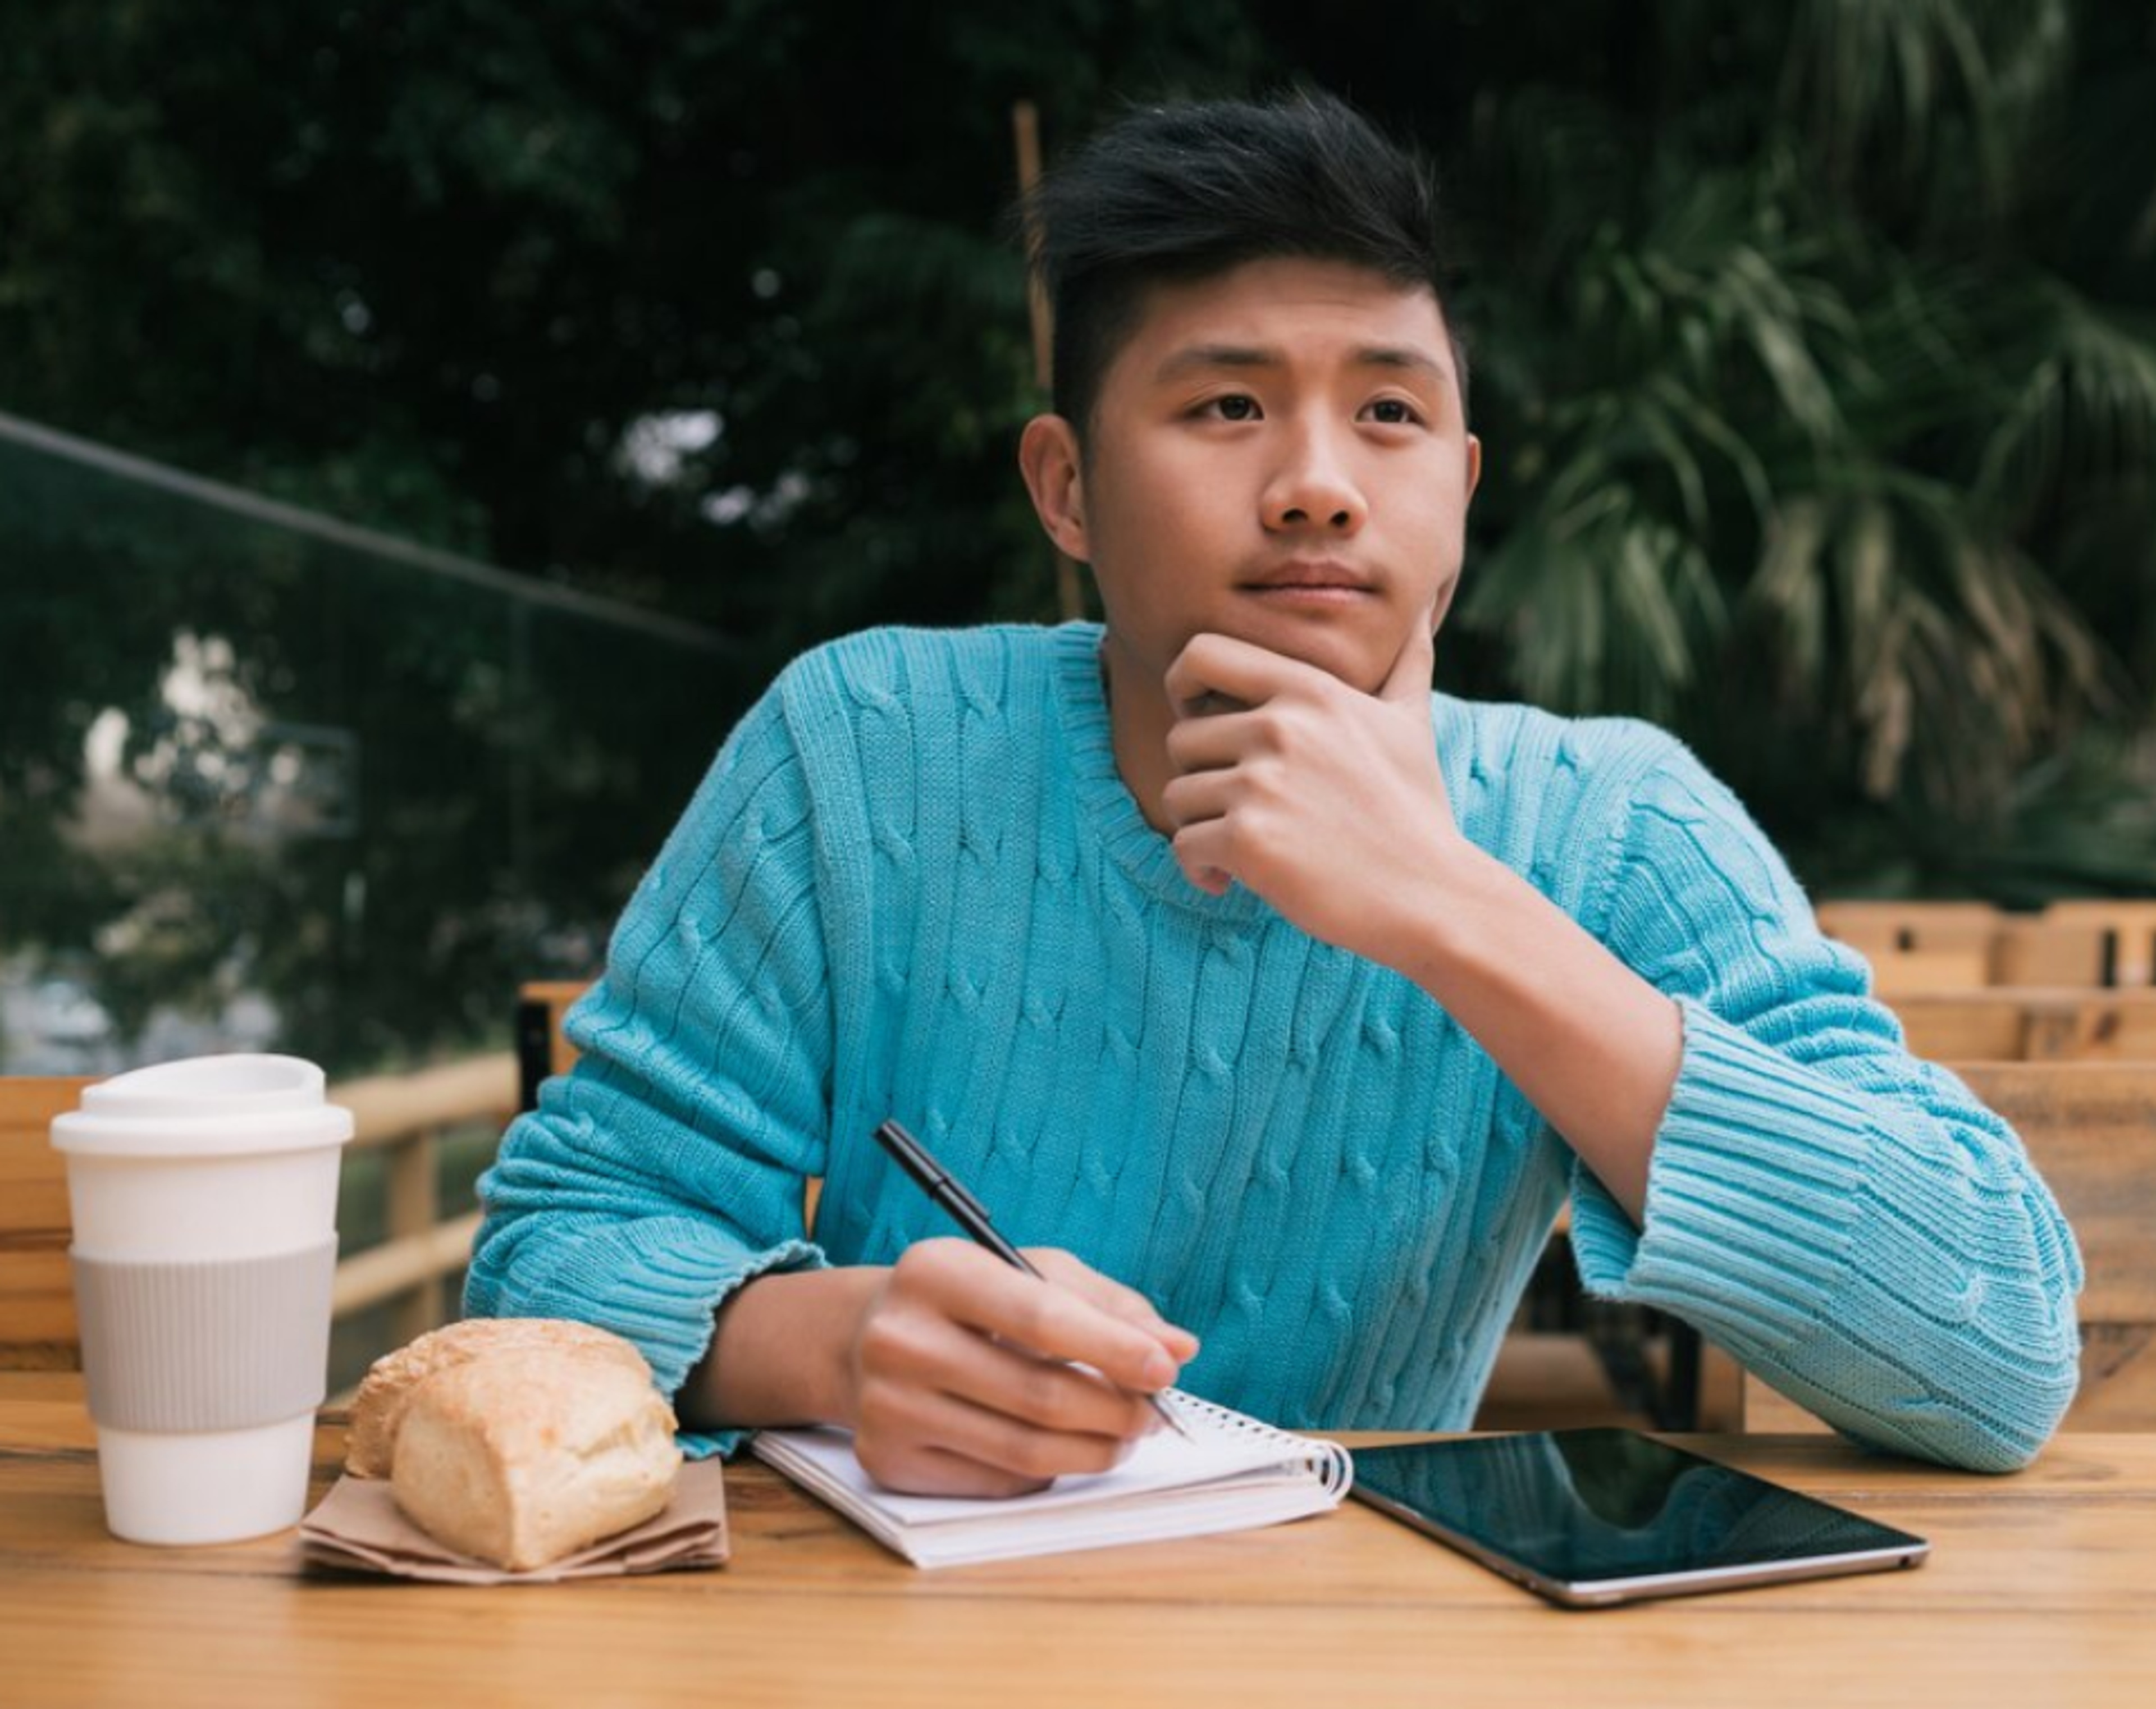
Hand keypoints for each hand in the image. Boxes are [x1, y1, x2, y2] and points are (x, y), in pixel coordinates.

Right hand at [844, 1240, 1199, 1497]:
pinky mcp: (890, 1461)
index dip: (1114, 1349)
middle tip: (1150, 1412)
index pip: (1041, 1318)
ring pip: (1025, 1450)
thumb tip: (1178, 1349)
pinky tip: (1060, 1448)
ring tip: (1123, 1435)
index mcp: (936, 1271)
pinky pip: (998, 1480)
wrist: (862, 1340)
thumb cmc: (968, 1301)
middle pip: (1040, 1395)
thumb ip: (1109, 1307)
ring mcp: (888, 1406)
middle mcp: (900, 1338)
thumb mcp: (1030, 1273)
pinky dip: (1047, 1468)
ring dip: (1095, 1450)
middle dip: (1116, 1410)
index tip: (1166, 1369)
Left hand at [1159, 610, 1461, 963]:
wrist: (1432, 896)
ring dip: (1201, 827)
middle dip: (1200, 778)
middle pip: (1180, 738)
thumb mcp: (1411, 725)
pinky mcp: (1248, 840)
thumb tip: (1422, 609)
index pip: (1200, 653)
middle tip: (1239, 809)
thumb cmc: (1416, 813)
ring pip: (1176, 795)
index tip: (1202, 724)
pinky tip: (1234, 881)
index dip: (1183, 688)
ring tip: (1247, 845)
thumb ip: (1405, 664)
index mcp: (1310, 690)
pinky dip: (1200, 869)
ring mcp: (1262, 783)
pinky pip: (1182, 846)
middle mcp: (1281, 727)